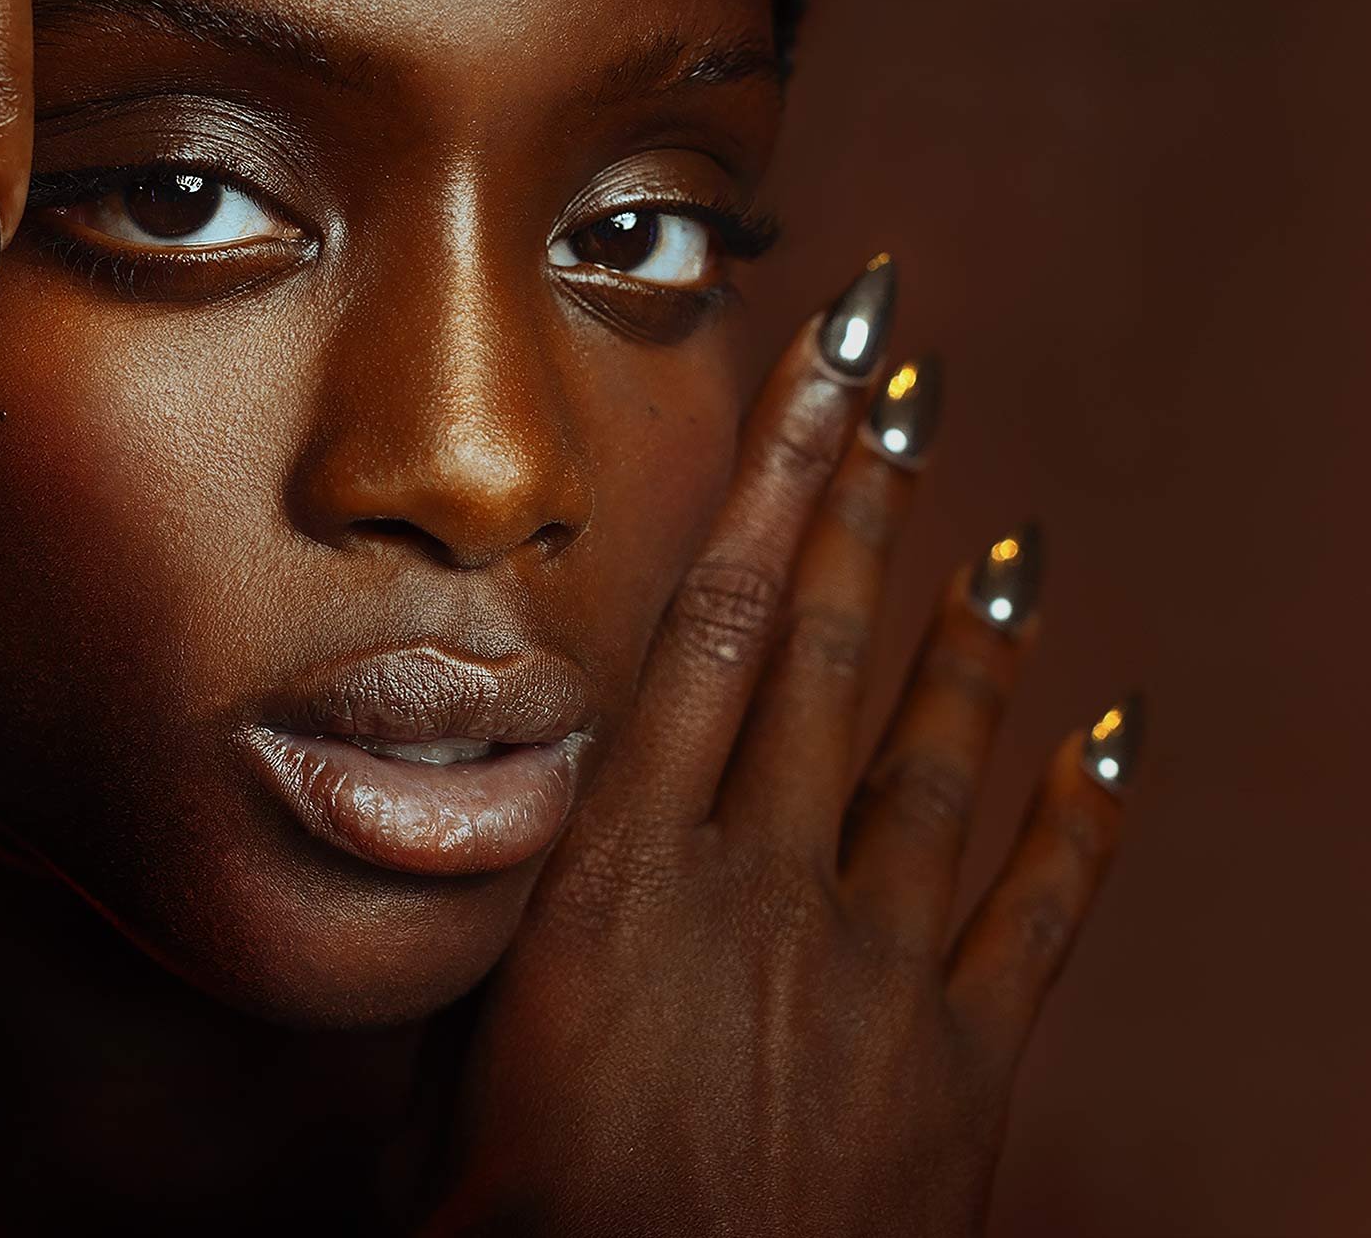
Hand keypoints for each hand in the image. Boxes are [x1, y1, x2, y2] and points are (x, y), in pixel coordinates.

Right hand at [430, 258, 1138, 1235]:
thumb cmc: (538, 1237)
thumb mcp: (447, 1090)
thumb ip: (462, 964)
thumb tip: (426, 872)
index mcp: (621, 879)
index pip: (705, 636)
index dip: (766, 495)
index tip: (811, 384)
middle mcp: (756, 887)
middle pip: (819, 658)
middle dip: (858, 512)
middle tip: (898, 391)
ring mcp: (875, 965)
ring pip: (931, 756)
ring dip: (966, 635)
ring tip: (1001, 537)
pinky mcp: (965, 1056)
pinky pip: (1040, 906)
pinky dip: (1080, 813)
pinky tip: (1111, 729)